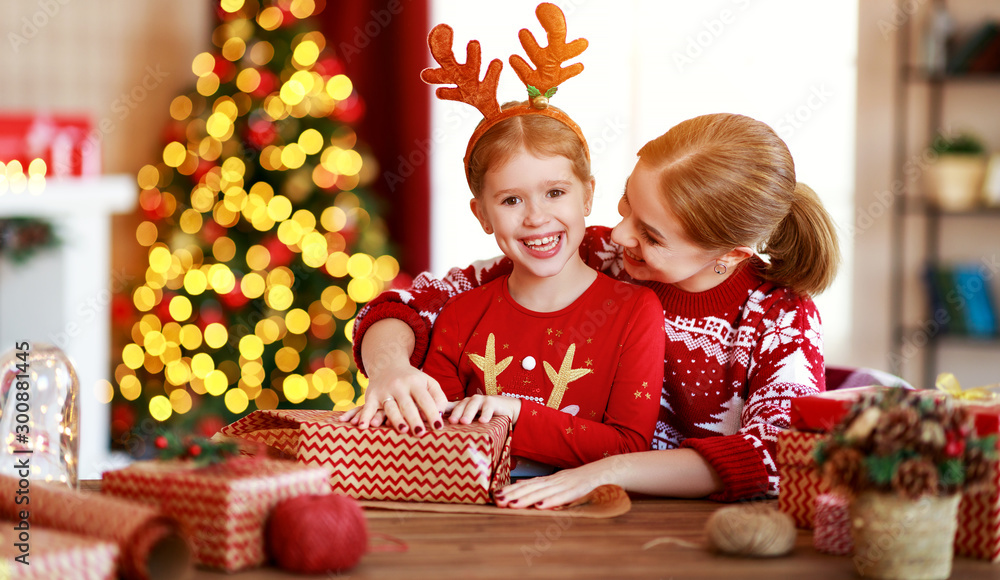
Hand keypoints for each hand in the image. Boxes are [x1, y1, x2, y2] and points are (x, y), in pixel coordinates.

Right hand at [338, 363, 448, 432]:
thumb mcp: (428, 383)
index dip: (432, 412)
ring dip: (396, 419)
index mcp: (415, 382)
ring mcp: (384, 391)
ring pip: (390, 407)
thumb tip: (440, 415)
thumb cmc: (413, 381)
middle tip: (420, 433)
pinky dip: (364, 417)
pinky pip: (367, 407)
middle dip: (414, 419)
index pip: (425, 399)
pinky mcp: (371, 395)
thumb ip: (438, 397)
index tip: (438, 427)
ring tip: (403, 430)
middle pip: (407, 405)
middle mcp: (399, 386)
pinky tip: (363, 427)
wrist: (387, 364)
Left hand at [446, 395, 520, 424]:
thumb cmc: (485, 415)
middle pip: (461, 405)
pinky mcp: (493, 402)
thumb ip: (460, 421)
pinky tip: (483, 421)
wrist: (507, 408)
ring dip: (468, 413)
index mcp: (463, 405)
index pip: (451, 406)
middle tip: (451, 421)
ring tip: (464, 422)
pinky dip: (485, 414)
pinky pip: (488, 408)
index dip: (443, 410)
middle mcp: (470, 401)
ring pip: (473, 405)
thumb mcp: (472, 419)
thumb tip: (442, 431)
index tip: (436, 418)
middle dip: (456, 413)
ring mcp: (482, 400)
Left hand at [494, 458, 618, 509]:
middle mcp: (556, 481)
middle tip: (497, 500)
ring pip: (543, 492)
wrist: (610, 470)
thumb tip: (519, 483)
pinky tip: (540, 506)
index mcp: (551, 480)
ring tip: (511, 505)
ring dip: (526, 499)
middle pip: (531, 488)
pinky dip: (551, 501)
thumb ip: (541, 483)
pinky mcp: (579, 491)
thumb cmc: (584, 479)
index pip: (527, 485)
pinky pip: (563, 497)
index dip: (511, 490)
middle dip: (513, 494)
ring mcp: (567, 485)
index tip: (495, 495)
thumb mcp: (561, 481)